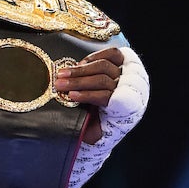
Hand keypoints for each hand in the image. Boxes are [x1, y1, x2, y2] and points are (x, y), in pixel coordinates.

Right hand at [63, 46, 149, 187]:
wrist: (111, 120)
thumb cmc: (97, 126)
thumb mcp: (91, 133)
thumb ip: (84, 126)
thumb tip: (62, 119)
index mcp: (124, 110)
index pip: (107, 97)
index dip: (88, 95)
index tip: (71, 96)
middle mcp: (129, 91)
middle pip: (102, 80)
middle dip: (78, 82)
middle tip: (59, 84)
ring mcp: (128, 75)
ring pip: (103, 66)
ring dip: (80, 70)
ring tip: (62, 73)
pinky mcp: (125, 63)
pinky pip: (112, 54)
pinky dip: (94, 56)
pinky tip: (80, 63)